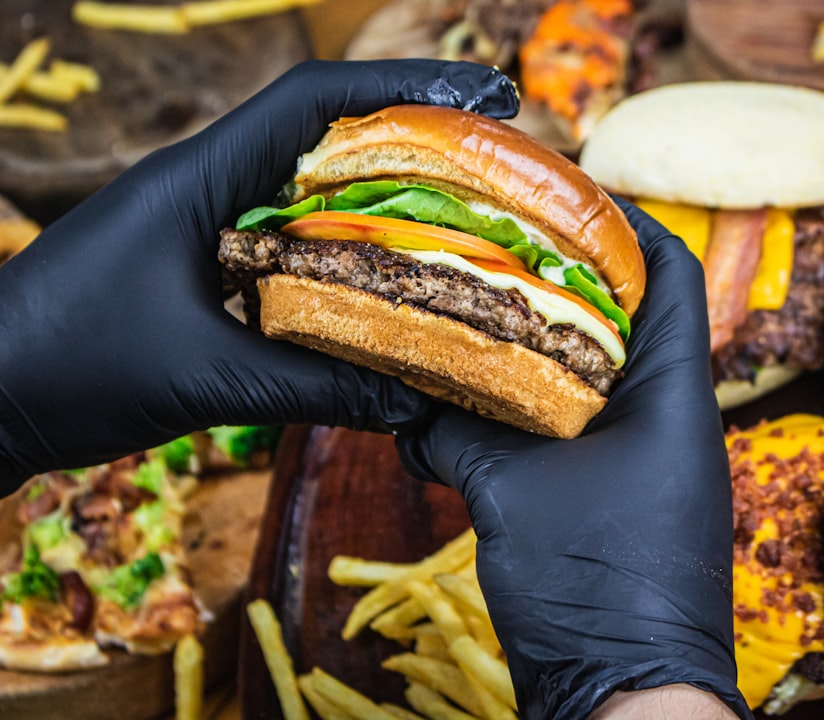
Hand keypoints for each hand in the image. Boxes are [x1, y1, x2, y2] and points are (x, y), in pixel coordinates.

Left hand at [0, 60, 518, 492]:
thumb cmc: (70, 367)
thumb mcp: (206, 377)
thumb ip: (317, 386)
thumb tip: (419, 401)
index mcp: (202, 178)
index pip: (315, 103)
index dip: (404, 90)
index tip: (483, 98)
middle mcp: (210, 188)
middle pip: (328, 142)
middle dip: (415, 144)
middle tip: (495, 164)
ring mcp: (207, 228)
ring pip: (315, 200)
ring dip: (385, 207)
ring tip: (466, 225)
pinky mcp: (205, 271)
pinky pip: (294, 254)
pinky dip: (348, 266)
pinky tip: (392, 294)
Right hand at [397, 199, 751, 719]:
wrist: (627, 697)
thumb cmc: (591, 586)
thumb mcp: (512, 493)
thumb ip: (458, 429)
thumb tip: (407, 389)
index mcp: (672, 396)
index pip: (667, 274)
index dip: (620, 223)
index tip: (555, 196)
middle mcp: (668, 419)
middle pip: (621, 317)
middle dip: (556, 283)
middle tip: (484, 254)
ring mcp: (643, 463)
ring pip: (588, 377)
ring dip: (530, 354)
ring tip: (464, 325)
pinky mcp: (613, 501)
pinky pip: (570, 432)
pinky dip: (522, 415)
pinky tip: (460, 419)